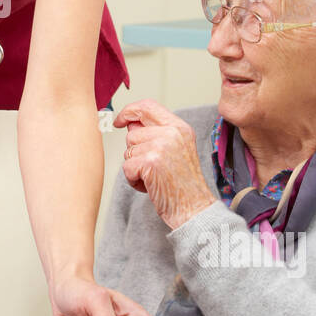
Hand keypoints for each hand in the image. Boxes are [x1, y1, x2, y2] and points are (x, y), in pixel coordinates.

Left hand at [113, 99, 214, 229]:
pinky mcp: (151, 162)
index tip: (119, 121)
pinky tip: (150, 186)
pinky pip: (126, 167)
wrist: (195, 209)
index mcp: (180, 127)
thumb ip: (157, 133)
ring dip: (135, 168)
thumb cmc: (184, 184)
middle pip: (132, 133)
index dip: (129, 111)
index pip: (148, 106)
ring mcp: (161, 146)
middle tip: (153, 168)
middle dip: (135, 152)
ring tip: (154, 177)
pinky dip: (133, 180)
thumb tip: (129, 123)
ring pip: (128, 151)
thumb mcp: (177, 149)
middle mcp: (172, 132)